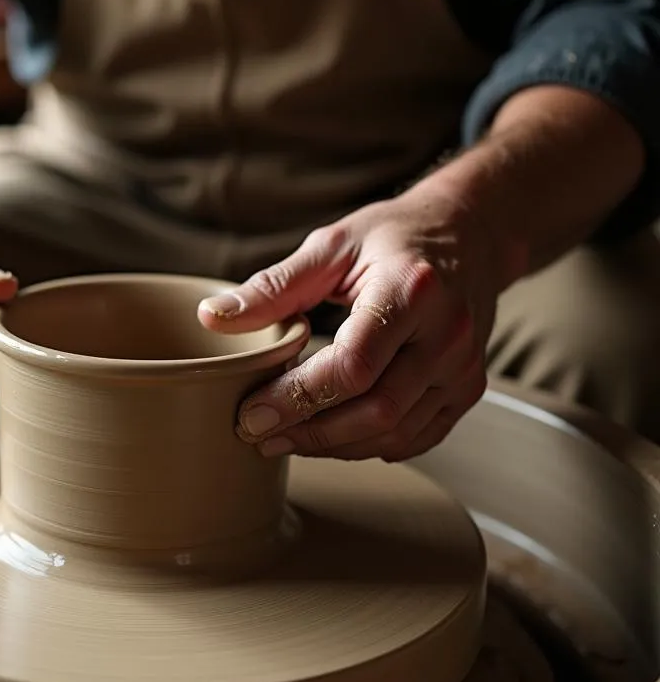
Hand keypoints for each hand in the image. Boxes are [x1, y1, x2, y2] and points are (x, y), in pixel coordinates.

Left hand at [198, 191, 506, 461]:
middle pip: (376, 409)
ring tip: (283, 437)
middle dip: (309, 431)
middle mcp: (447, 334)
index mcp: (412, 290)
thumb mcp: (331, 246)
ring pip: (395, 433)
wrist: (468, 235)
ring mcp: (463, 368)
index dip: (298, 397)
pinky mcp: (466, 390)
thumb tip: (213, 317)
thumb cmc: (395, 237)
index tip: (252, 413)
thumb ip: (272, 286)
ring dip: (333, 446)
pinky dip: (367, 446)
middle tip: (256, 433)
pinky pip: (416, 438)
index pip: (354, 365)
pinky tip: (330, 437)